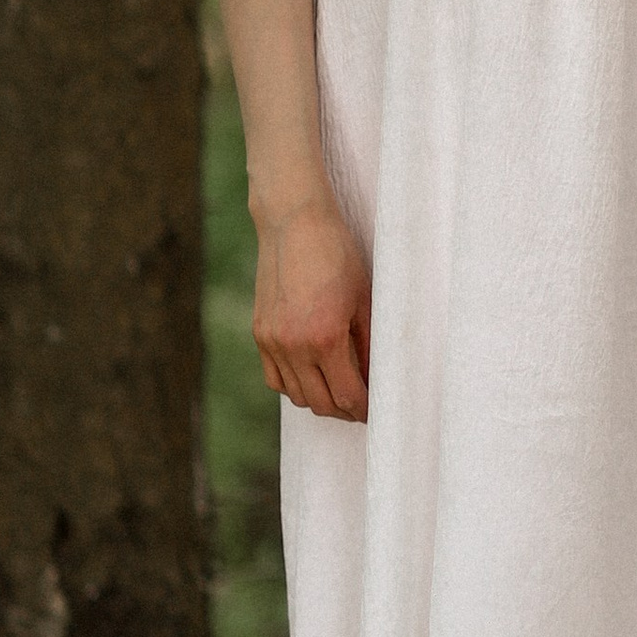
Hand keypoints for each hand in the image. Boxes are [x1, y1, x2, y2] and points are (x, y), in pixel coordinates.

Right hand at [255, 194, 372, 420]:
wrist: (295, 224)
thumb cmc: (338, 256)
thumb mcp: (365, 300)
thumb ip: (368, 347)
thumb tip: (375, 381)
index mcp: (324, 338)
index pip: (347, 395)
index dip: (365, 410)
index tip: (377, 411)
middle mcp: (293, 345)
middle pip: (321, 403)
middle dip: (345, 412)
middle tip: (362, 408)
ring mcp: (271, 341)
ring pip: (296, 395)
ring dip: (320, 401)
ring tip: (340, 393)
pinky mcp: (260, 334)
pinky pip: (275, 379)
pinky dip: (294, 387)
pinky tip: (312, 378)